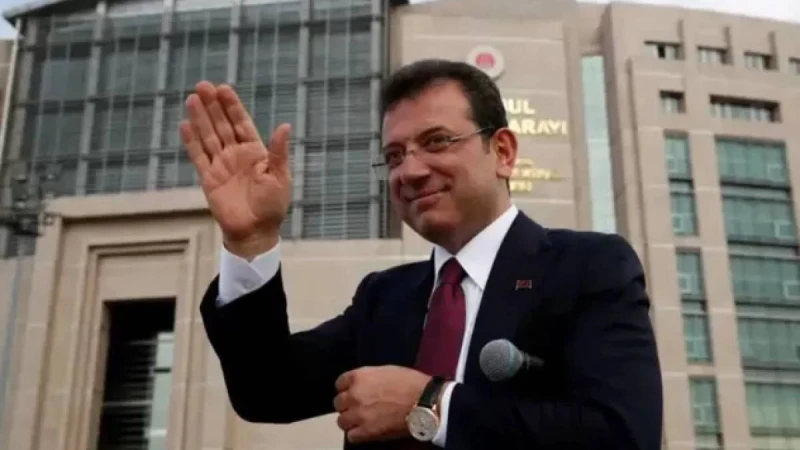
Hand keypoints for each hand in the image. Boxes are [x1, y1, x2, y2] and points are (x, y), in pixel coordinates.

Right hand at [179, 81, 291, 258]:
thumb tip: (285, 126)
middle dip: (213, 106)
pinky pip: (198, 156)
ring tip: (192, 98)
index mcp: (256, 152)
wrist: (255, 232)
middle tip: (202, 85)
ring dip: (200, 118)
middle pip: (222, 125)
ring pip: (208, 136)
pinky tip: (185, 125)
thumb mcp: (280, 176)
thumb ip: (278, 152)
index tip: (223, 88)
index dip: (232, 106)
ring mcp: (221, 165)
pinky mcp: (209, 179)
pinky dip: (191, 141)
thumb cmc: (272, 206)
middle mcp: (236, 155)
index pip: (242, 123)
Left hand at [333, 366, 430, 443]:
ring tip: (361, 422)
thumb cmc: (411, 383)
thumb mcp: (386, 371)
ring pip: (342, 421)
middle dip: (348, 405)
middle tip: (359, 407)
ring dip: (350, 421)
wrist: (424, 402)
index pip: (340, 383)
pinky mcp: (365, 432)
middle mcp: (354, 395)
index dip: (347, 389)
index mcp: (359, 377)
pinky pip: (351, 436)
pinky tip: (366, 431)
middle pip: (338, 403)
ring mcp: (358, 414)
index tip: (353, 392)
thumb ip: (370, 378)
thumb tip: (365, 385)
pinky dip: (357, 435)